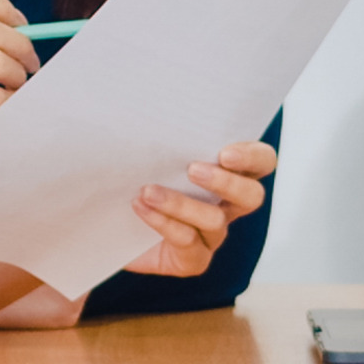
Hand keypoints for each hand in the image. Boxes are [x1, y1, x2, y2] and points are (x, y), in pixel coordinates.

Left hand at [116, 143, 277, 280]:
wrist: (102, 223)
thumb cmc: (130, 177)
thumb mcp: (145, 150)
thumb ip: (161, 132)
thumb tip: (151, 103)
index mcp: (227, 172)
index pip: (261, 161)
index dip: (252, 156)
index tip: (224, 152)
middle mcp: (226, 205)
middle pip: (252, 196)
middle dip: (226, 182)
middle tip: (192, 169)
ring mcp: (211, 235)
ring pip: (215, 221)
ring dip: (181, 203)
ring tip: (147, 190)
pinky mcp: (192, 259)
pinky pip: (188, 242)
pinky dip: (163, 222)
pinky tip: (140, 207)